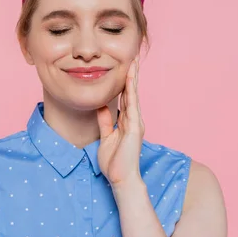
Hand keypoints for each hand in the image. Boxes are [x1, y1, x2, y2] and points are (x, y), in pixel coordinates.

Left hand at [96, 56, 143, 186]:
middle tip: (132, 57)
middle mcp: (133, 120)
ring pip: (133, 96)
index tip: (124, 67)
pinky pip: (132, 107)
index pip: (126, 97)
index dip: (124, 82)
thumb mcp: (106, 137)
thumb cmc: (114, 162)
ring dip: (133, 79)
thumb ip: (105, 121)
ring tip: (133, 62)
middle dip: (131, 75)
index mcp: (127, 122)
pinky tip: (130, 81)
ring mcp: (136, 124)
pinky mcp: (135, 129)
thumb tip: (101, 106)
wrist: (121, 179)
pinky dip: (131, 93)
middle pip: (132, 93)